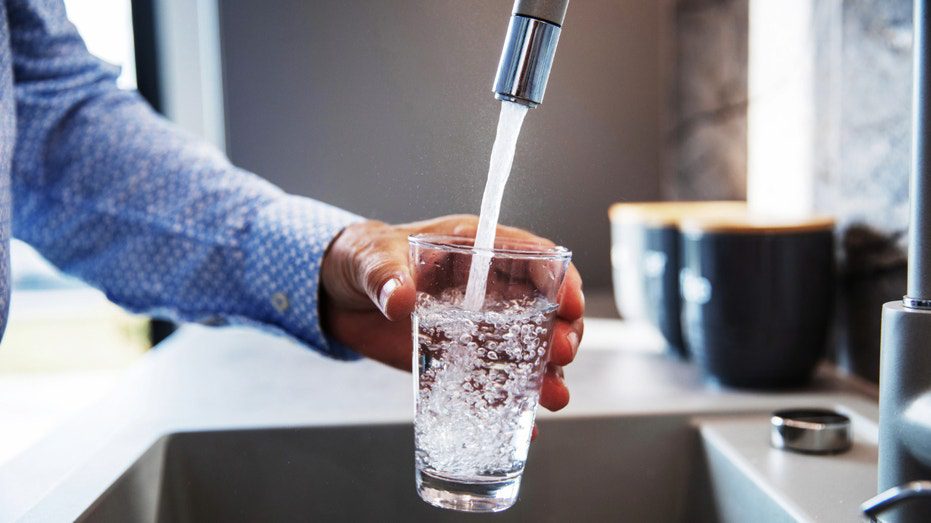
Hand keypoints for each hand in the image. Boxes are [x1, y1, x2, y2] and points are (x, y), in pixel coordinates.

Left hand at [320, 215, 583, 413]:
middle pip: (542, 308)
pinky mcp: (460, 359)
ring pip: (527, 349)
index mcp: (474, 250)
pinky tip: (525, 426)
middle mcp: (486, 289)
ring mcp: (477, 327)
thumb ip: (384, 275)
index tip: (569, 303)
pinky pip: (493, 381)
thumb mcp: (369, 258)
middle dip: (561, 330)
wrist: (336, 296)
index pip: (531, 257)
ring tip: (553, 396)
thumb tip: (400, 298)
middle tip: (562, 353)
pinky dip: (510, 403)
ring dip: (546, 372)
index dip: (558, 278)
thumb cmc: (360, 259)